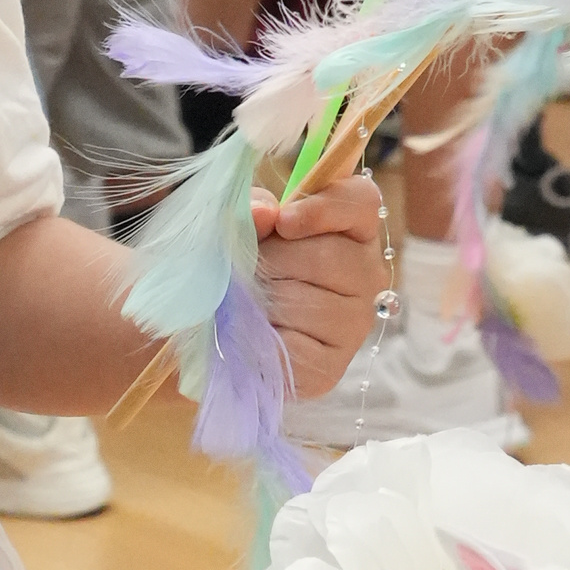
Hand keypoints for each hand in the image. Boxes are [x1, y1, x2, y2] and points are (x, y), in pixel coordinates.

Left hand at [250, 174, 385, 396]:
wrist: (205, 337)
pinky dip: (261, 337)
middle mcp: (364, 275)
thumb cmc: (229, 272)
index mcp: (347, 230)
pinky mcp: (331, 366)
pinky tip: (255, 335)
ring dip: (263, 300)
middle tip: (254, 273)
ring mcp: (354, 323)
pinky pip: (295, 344)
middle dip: (276, 260)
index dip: (327, 206)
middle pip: (329, 254)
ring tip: (250, 305)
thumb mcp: (233, 228)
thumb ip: (249, 210)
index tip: (285, 220)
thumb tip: (265, 212)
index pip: (361, 202)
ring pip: (308, 300)